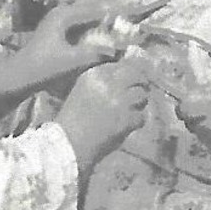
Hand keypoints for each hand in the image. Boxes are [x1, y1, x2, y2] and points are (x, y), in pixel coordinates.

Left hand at [0, 0, 128, 122]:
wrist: (20, 76)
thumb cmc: (43, 68)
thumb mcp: (72, 61)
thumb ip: (96, 53)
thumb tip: (119, 49)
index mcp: (64, 15)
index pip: (97, 9)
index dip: (117, 11)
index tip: (136, 11)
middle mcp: (62, 13)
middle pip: (93, 6)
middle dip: (113, 10)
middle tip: (134, 12)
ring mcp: (60, 21)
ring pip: (88, 14)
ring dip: (105, 18)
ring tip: (125, 22)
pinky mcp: (59, 31)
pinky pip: (83, 23)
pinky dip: (96, 25)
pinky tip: (107, 33)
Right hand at [56, 58, 149, 176]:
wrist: (68, 143)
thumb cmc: (71, 119)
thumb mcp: (82, 91)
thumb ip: (103, 81)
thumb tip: (126, 72)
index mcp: (94, 75)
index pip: (122, 66)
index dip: (129, 73)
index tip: (131, 80)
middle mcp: (108, 84)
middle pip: (136, 76)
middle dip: (140, 83)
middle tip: (140, 91)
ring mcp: (119, 101)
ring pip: (142, 95)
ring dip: (139, 103)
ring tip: (131, 110)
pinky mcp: (126, 119)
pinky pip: (141, 116)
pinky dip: (136, 122)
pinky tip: (127, 125)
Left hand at [177, 78, 210, 162]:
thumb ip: (204, 91)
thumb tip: (185, 95)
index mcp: (210, 106)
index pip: (183, 108)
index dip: (187, 105)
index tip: (194, 103)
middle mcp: (209, 127)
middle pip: (190, 122)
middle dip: (198, 117)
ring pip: (200, 134)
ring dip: (207, 129)